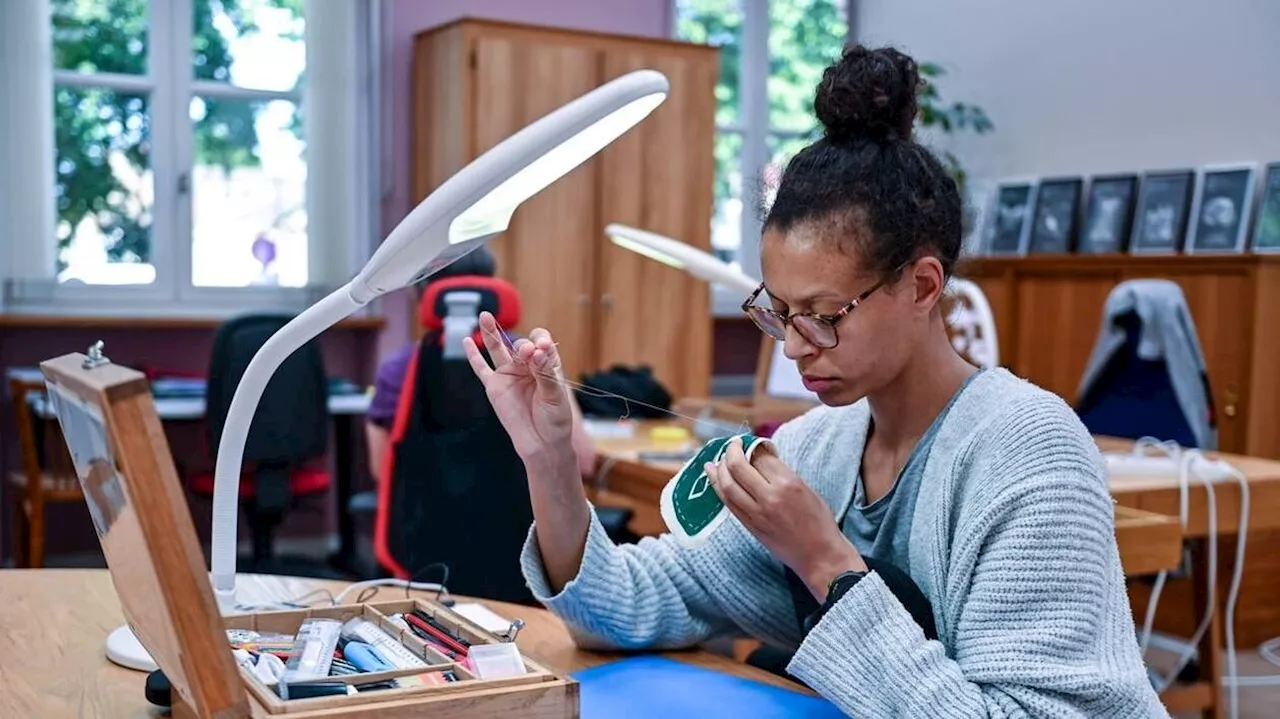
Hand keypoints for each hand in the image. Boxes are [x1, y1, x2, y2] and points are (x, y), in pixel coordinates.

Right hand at [463, 312, 575, 472]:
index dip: (541, 341)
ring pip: (498, 349)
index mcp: (547, 364)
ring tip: (486, 316)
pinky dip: (473, 355)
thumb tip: (537, 352)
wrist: (542, 444)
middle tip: (528, 353)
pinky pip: (481, 369)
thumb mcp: (555, 396)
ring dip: (492, 332)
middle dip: (524, 346)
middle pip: (521, 345)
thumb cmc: (555, 420)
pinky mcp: (495, 387)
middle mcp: (527, 366)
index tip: (542, 349)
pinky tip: (467, 340)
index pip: (542, 342)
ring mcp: (510, 375)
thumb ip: (544, 373)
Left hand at [707, 437, 866, 600]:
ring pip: (728, 485)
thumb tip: (760, 459)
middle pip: (739, 467)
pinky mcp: (751, 526)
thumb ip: (783, 474)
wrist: (819, 556)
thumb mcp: (807, 489)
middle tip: (732, 446)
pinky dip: (719, 489)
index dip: (753, 447)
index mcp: (789, 483)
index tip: (751, 444)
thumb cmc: (819, 522)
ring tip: (715, 461)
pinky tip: (716, 480)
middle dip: (731, 451)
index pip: (760, 456)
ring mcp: (757, 513)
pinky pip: (729, 503)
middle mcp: (770, 497)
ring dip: (719, 470)